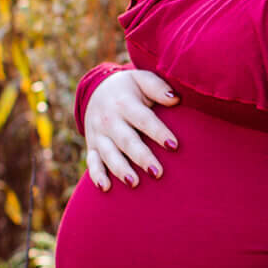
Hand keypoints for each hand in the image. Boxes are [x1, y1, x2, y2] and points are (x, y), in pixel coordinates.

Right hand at [85, 68, 179, 191]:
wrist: (97, 89)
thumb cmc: (129, 89)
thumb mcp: (141, 79)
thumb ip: (157, 87)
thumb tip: (175, 98)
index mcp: (124, 103)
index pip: (143, 119)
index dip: (158, 132)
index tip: (174, 145)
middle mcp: (109, 120)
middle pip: (126, 140)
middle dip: (141, 157)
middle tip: (157, 172)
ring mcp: (99, 134)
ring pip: (109, 154)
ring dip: (120, 169)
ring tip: (134, 183)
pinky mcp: (92, 146)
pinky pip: (92, 162)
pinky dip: (96, 175)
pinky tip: (106, 188)